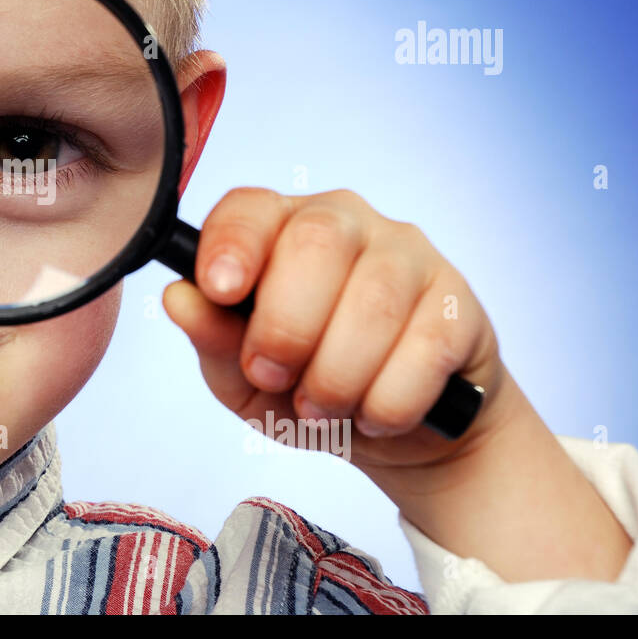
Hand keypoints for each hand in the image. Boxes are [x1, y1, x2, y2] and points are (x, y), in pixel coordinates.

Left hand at [162, 187, 512, 471]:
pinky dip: (389, 399)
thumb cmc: (305, 385)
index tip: (221, 290)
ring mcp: (409, 255)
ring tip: (321, 408)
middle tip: (273, 376)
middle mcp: (346, 222)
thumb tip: (178, 299)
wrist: (397, 431)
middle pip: (316, 242)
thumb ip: (212, 338)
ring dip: (336, 375)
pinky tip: (376, 415)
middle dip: (286, 326)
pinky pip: (426, 346)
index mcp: (279, 227)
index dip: (233, 243)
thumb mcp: (242, 377)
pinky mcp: (459, 301)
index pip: (251, 207)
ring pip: (373, 300)